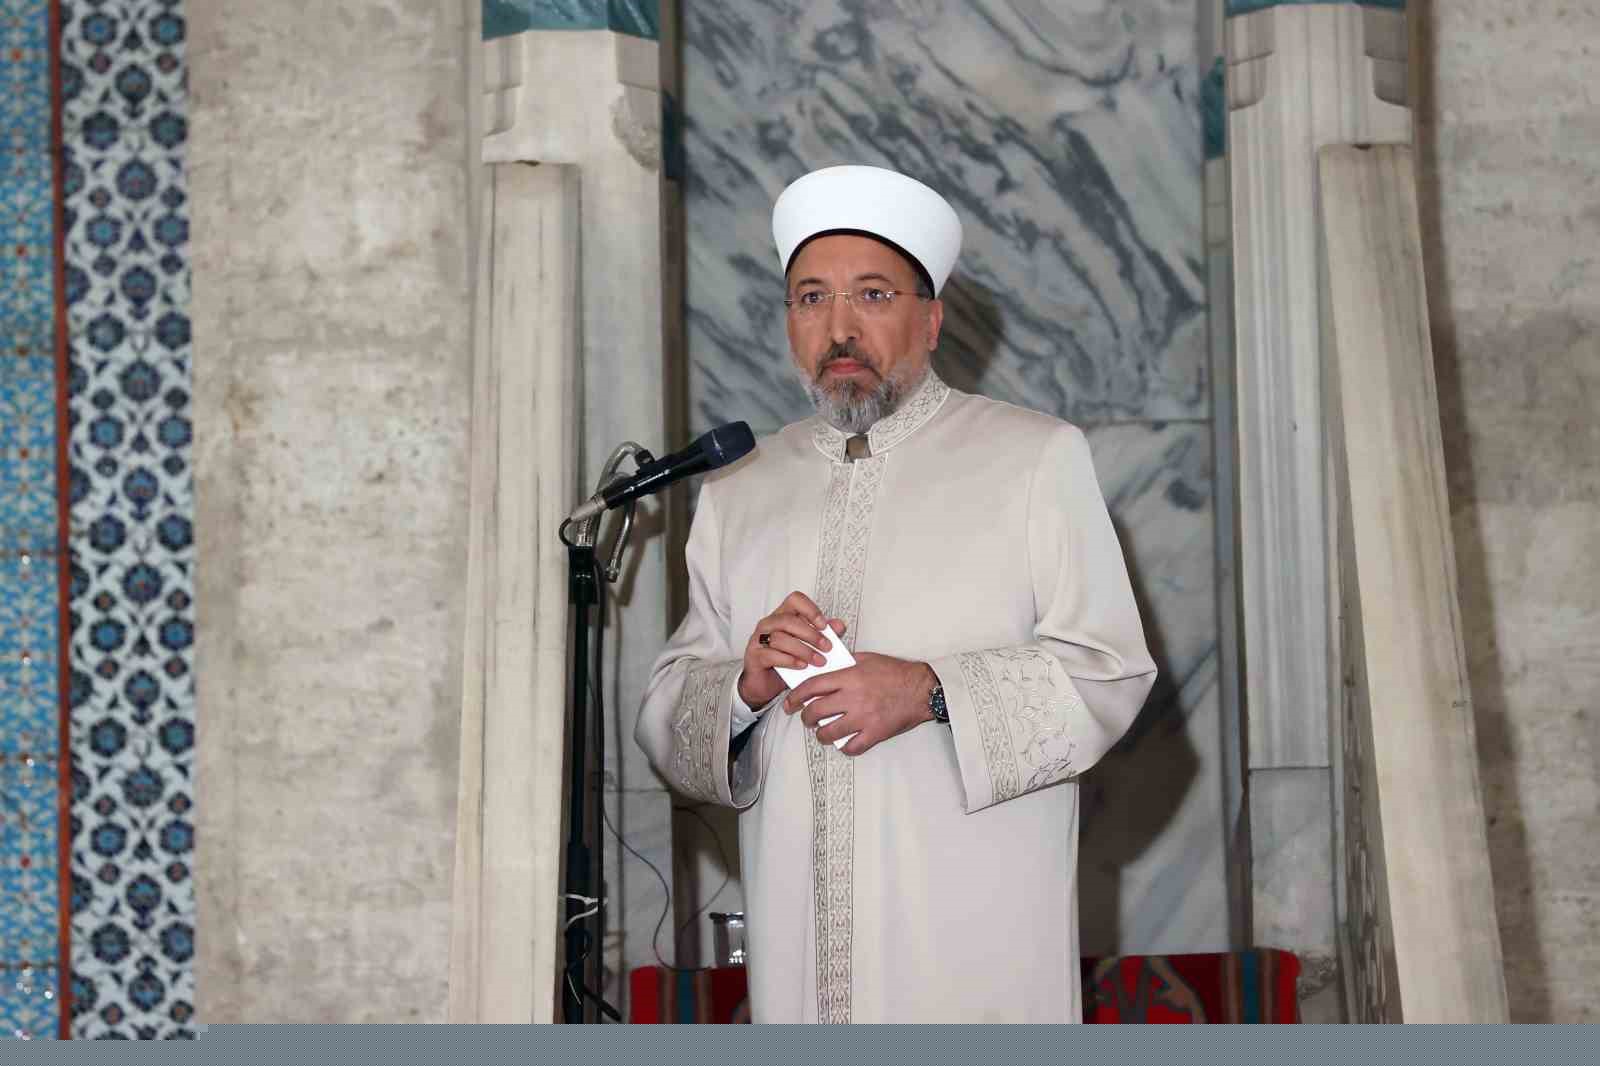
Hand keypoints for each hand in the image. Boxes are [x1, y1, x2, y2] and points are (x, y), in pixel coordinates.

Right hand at [737, 591, 848, 710]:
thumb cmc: (784, 662)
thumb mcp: (807, 647)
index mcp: (782, 615)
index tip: (824, 625)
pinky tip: (801, 666)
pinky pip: (771, 655)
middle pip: (789, 620)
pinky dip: (789, 660)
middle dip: (811, 634)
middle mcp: (769, 624)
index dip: (811, 610)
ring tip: (818, 661)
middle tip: (827, 648)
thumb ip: (823, 634)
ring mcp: (758, 639)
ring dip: (803, 650)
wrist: (764, 683)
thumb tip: (839, 625)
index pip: (795, 600)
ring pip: (780, 637)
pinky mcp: (754, 656)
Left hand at [785, 653, 937, 756]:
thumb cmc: (896, 673)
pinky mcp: (875, 733)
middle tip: (807, 718)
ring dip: (821, 735)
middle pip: (816, 712)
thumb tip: (824, 669)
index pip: (812, 687)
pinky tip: (845, 742)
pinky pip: (852, 747)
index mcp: (850, 677)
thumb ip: (844, 664)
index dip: (796, 696)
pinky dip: (845, 747)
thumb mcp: (867, 659)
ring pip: (829, 733)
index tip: (791, 702)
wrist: (922, 689)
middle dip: (806, 718)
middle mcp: (853, 698)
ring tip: (822, 732)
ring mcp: (864, 717)